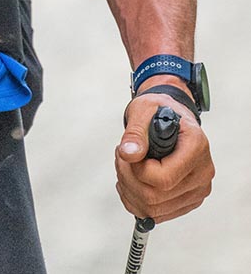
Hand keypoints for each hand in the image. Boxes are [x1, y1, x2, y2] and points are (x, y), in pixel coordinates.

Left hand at [115, 90, 213, 222]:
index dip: (138, 170)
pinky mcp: (188, 201)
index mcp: (197, 146)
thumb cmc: (160, 112)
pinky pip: (157, 214)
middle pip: (156, 197)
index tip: (127, 152)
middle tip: (121, 157)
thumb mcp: (144, 110)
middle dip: (128, 179)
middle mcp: (202, 172)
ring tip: (126, 166)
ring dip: (130, 190)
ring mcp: (197, 190)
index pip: (164, 178)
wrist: (170, 119)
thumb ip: (135, 132)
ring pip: (154, 209)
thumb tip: (129, 154)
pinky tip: (131, 181)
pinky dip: (136, 201)